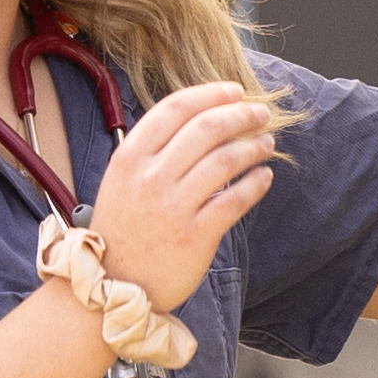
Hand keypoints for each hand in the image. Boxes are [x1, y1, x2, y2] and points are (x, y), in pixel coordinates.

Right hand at [82, 79, 287, 312]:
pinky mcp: (195, 236)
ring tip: (265, 144)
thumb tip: (200, 119)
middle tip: (260, 114)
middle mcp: (150, 179)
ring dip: (252, 147)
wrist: (112, 287)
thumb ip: (152, 151)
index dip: (211, 94)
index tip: (234, 91)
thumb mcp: (121, 181)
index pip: (176, 108)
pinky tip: (264, 177)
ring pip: (225, 161)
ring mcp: (172, 208)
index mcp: (129, 159)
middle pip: (206, 128)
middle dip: (240, 115)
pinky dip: (256, 183)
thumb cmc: (122, 230)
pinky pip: (235, 200)